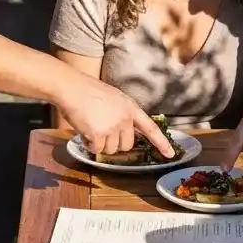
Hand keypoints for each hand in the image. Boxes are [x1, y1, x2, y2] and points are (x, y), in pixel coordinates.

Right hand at [57, 74, 174, 158]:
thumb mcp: (114, 99)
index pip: (151, 128)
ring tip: (91, 125)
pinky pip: (97, 149)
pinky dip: (89, 144)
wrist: (72, 88)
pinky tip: (84, 131)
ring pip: (111, 149)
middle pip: (127, 145)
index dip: (161, 142)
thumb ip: (122, 113)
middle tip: (102, 129)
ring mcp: (113, 127)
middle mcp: (125, 119)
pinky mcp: (99, 135)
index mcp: (131, 108)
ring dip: (100, 143)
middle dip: (115, 142)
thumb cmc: (88, 91)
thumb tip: (124, 131)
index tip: (170, 154)